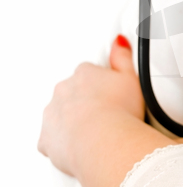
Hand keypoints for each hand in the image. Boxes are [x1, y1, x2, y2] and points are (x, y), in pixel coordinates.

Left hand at [37, 35, 143, 175]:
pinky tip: (81, 146)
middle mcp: (63, 91)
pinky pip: (52, 139)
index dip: (101, 84)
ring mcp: (53, 114)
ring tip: (96, 131)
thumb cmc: (119, 111)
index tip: (111, 94)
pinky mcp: (47, 139)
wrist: (104, 142)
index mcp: (83, 75)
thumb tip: (118, 40)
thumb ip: (122, 57)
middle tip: (106, 113)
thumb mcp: (131, 77)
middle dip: (85, 101)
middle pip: (72, 92)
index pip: (88, 73)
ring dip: (73, 120)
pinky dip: (63, 142)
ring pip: (61, 114)